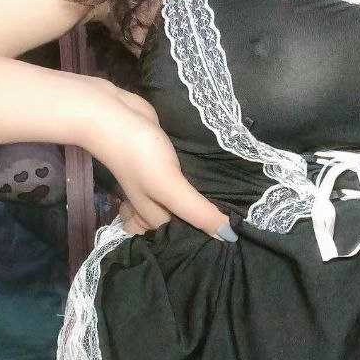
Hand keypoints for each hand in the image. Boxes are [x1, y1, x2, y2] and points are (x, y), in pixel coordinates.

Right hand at [85, 78, 231, 240]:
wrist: (112, 114)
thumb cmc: (138, 155)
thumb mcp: (169, 186)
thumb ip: (197, 211)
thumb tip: (230, 237)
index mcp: (153, 218)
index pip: (185, 238)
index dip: (209, 242)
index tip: (239, 245)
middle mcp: (157, 205)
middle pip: (186, 221)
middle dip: (209, 223)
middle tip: (247, 229)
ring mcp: (161, 183)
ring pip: (187, 200)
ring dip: (206, 203)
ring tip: (243, 208)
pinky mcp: (167, 164)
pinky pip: (187, 180)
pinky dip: (200, 183)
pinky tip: (222, 182)